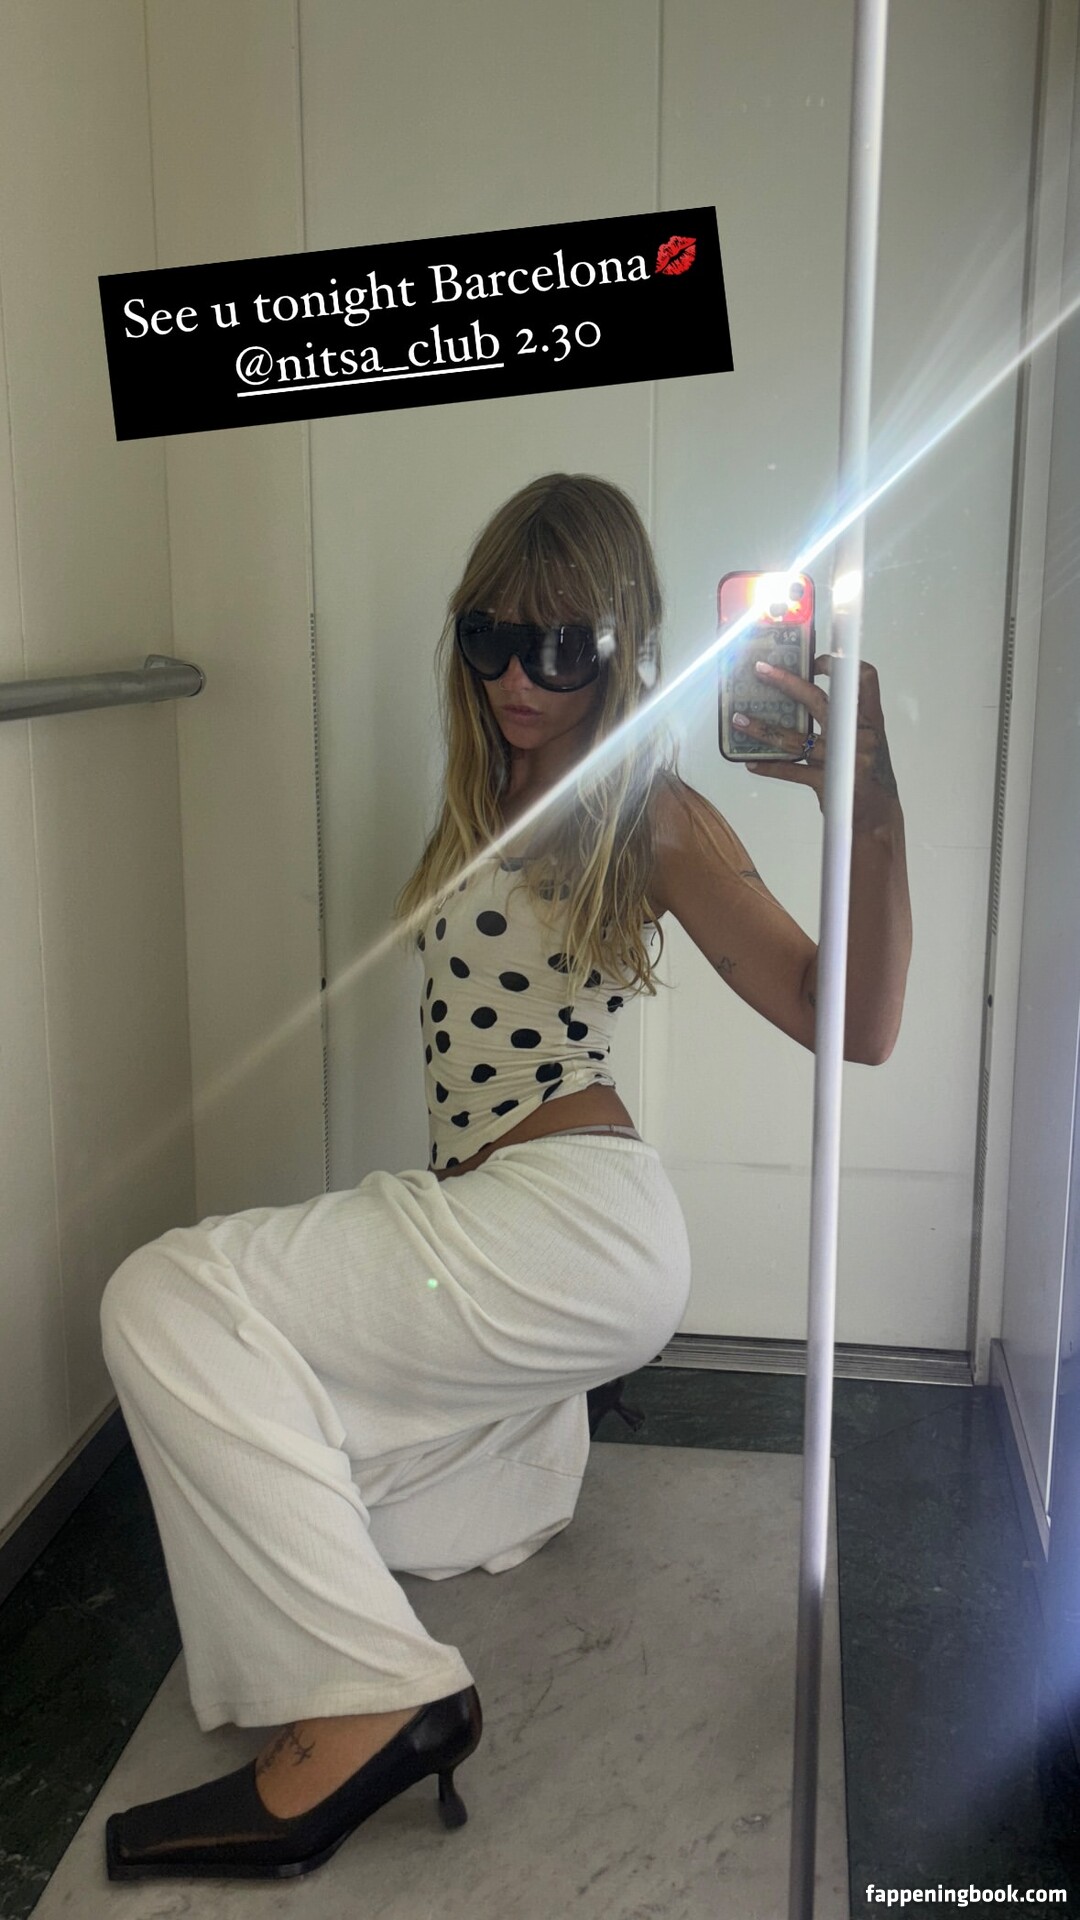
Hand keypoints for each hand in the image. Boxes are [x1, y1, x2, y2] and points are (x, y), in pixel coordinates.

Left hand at [733, 655, 898, 826]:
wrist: (879, 816)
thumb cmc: (869, 776)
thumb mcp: (868, 742)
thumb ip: (846, 722)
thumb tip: (805, 701)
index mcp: (870, 720)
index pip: (863, 678)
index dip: (838, 664)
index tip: (813, 660)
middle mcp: (858, 736)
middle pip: (818, 700)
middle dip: (787, 682)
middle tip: (761, 671)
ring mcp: (842, 759)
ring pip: (795, 738)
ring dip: (764, 729)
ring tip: (740, 721)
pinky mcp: (828, 782)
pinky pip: (792, 771)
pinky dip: (770, 766)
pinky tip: (752, 762)